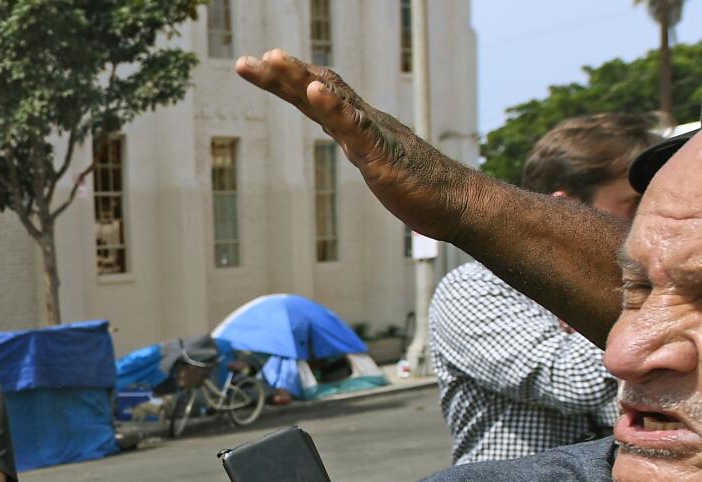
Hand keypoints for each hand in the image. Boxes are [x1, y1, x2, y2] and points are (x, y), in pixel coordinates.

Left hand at [236, 50, 470, 241]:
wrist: (455, 202)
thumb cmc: (418, 185)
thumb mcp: (376, 162)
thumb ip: (360, 146)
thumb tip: (348, 138)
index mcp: (356, 125)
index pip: (314, 94)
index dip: (283, 80)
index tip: (253, 67)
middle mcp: (361, 121)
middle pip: (316, 88)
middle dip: (279, 75)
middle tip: (245, 62)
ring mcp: (371, 135)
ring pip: (332, 99)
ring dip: (301, 78)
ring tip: (274, 59)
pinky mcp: (381, 155)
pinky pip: (354, 126)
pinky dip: (333, 106)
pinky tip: (314, 90)